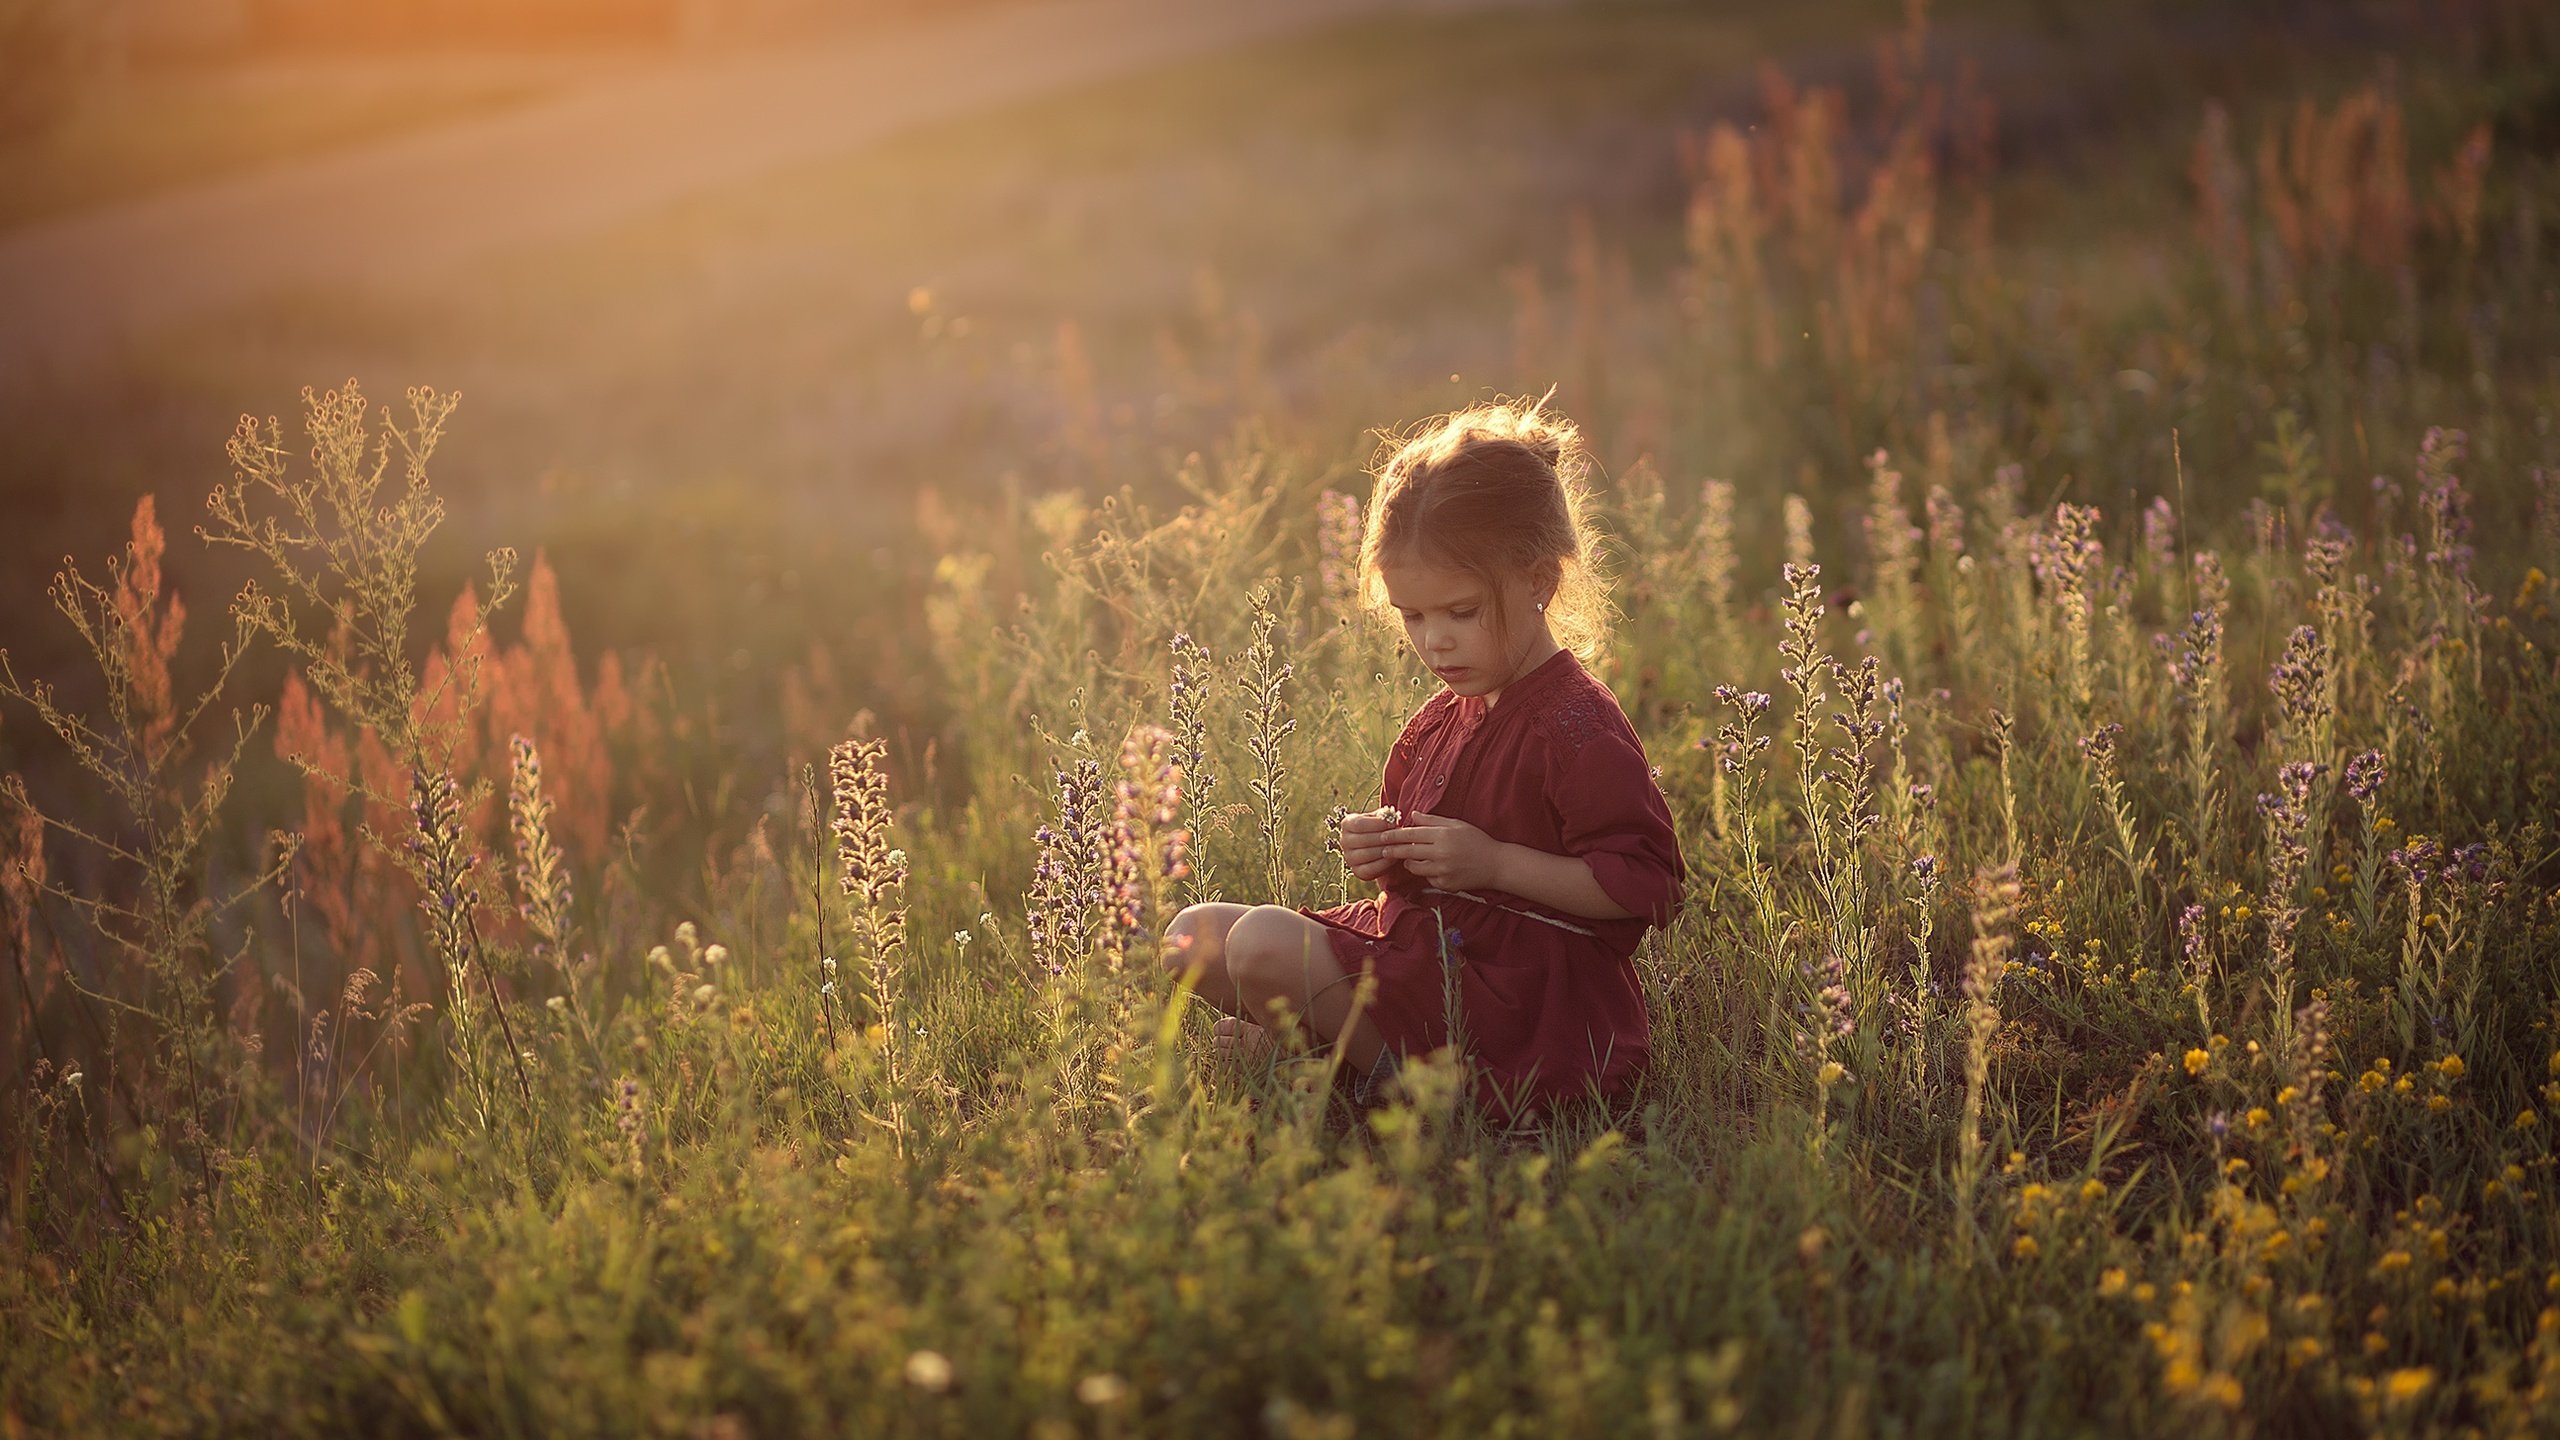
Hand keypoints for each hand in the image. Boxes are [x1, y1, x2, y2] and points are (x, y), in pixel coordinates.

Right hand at [1338, 807, 1400, 881]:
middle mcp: (1344, 841)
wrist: (1380, 848)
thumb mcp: (1380, 819)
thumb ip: (1385, 816)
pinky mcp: (1357, 872)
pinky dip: (1384, 863)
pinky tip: (1395, 857)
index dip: (1377, 824)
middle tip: (1400, 836)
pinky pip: (1371, 869)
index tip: (1393, 823)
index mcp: (1347, 824)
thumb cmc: (1380, 829)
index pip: (1359, 823)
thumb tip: (1392, 816)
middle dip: (1384, 838)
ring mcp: (1349, 858)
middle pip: (1364, 839)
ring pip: (1368, 854)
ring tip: (1400, 846)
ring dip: (1386, 850)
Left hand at [1379, 812, 1503, 890]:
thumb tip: (1412, 815)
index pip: (1411, 835)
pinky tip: (1434, 868)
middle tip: (1382, 849)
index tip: (1382, 836)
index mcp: (1443, 835)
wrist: (1495, 865)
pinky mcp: (1445, 884)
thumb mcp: (1456, 824)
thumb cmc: (1476, 841)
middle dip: (1393, 851)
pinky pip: (1428, 878)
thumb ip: (1433, 820)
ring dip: (1409, 863)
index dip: (1394, 836)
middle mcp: (1441, 853)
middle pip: (1408, 852)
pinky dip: (1427, 873)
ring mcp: (1442, 870)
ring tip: (1409, 859)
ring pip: (1415, 868)